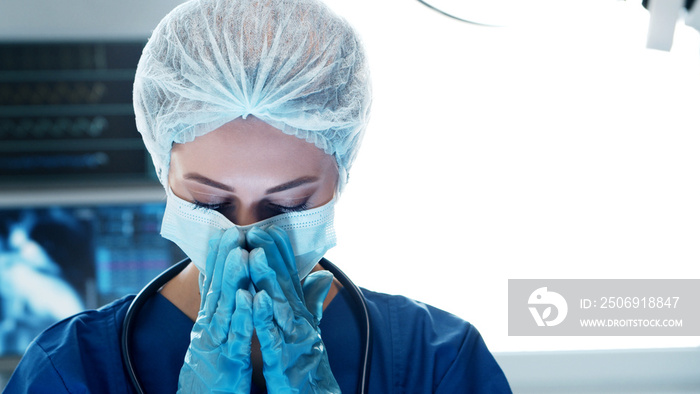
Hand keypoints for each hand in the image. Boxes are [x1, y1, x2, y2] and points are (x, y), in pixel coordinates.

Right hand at [177, 228, 254, 392]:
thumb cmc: (213, 370)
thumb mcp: (214, 339)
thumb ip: (218, 311)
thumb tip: (214, 286)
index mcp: (210, 321)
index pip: (214, 284)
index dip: (219, 258)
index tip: (226, 232)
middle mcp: (209, 328)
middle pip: (217, 289)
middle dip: (224, 259)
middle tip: (231, 232)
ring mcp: (217, 344)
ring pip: (226, 308)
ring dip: (233, 280)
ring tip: (241, 254)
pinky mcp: (229, 361)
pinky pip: (237, 336)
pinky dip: (243, 316)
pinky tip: (250, 297)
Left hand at [246, 226, 338, 392]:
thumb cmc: (309, 366)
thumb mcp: (311, 330)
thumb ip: (313, 301)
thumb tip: (322, 274)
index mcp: (300, 315)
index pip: (290, 278)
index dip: (280, 253)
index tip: (269, 228)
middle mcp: (299, 323)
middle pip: (284, 285)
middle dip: (271, 257)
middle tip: (258, 230)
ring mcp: (291, 341)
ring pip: (277, 306)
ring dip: (268, 279)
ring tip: (256, 254)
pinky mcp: (281, 361)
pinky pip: (270, 336)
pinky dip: (263, 317)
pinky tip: (255, 298)